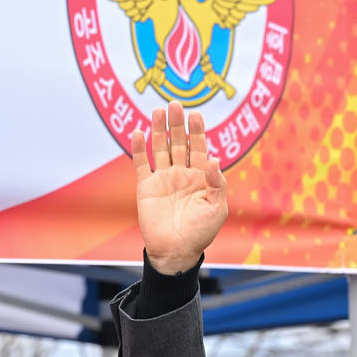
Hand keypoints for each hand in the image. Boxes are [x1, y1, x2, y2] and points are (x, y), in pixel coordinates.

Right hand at [133, 101, 228, 274]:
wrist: (176, 251)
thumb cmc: (201, 232)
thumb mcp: (217, 208)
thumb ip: (217, 182)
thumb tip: (214, 158)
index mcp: (201, 176)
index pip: (199, 147)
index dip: (197, 131)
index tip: (195, 114)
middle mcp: (181, 173)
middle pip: (178, 143)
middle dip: (177, 124)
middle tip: (175, 105)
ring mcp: (163, 179)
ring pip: (160, 149)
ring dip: (158, 130)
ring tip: (157, 111)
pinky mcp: (146, 187)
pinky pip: (141, 164)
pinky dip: (139, 149)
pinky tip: (139, 133)